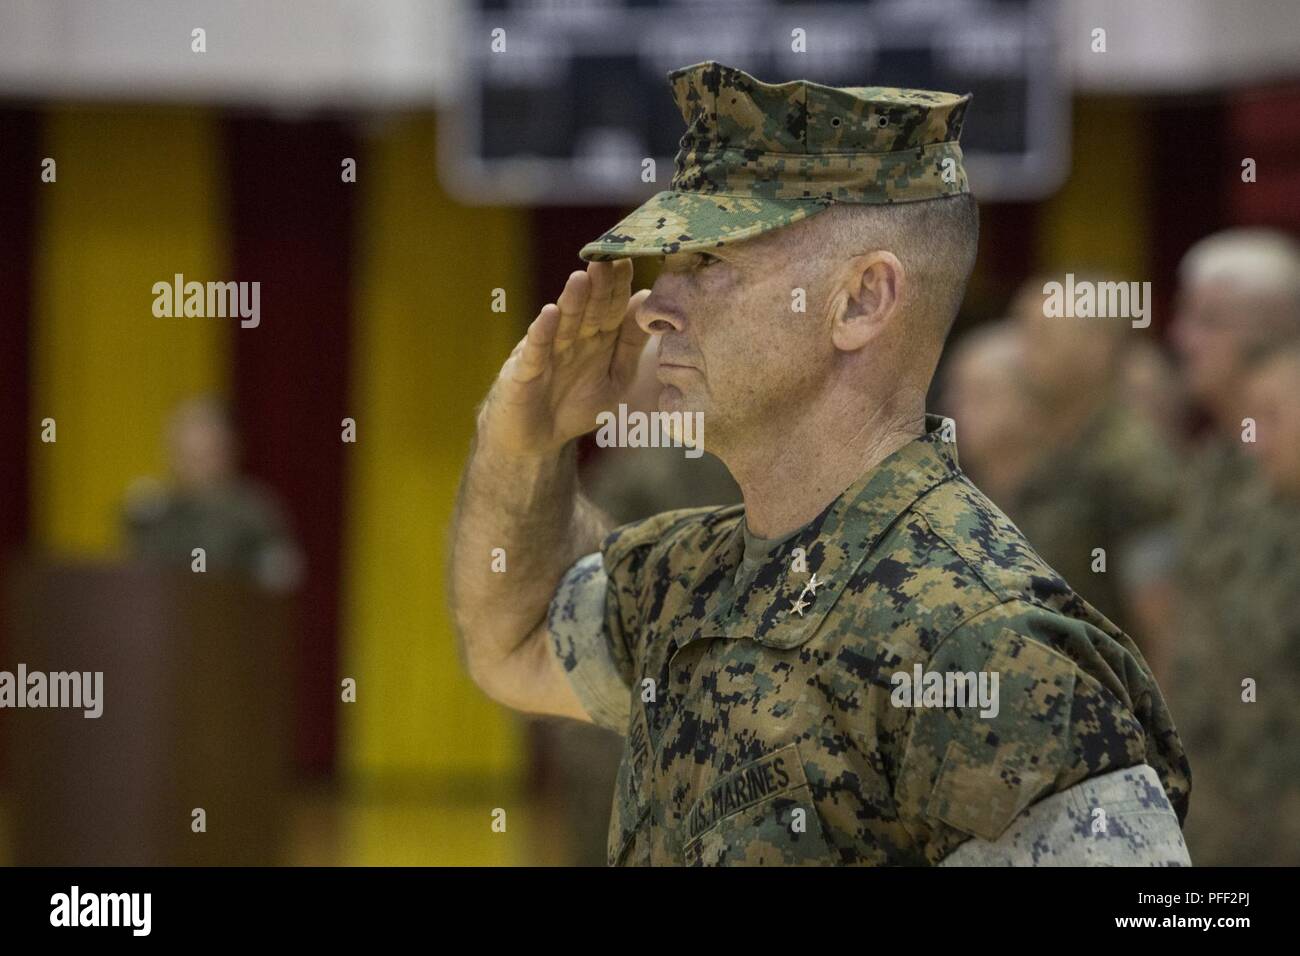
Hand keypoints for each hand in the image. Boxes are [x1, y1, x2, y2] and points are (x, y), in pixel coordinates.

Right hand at [480, 259, 650, 458]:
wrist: (537, 440)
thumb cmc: (575, 406)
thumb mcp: (615, 378)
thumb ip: (630, 344)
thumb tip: (646, 300)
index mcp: (598, 339)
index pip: (612, 308)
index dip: (619, 287)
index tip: (629, 262)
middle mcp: (573, 339)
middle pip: (589, 310)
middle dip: (598, 287)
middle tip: (607, 261)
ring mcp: (547, 353)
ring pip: (563, 324)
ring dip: (572, 302)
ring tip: (581, 279)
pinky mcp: (524, 371)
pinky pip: (535, 351)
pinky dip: (541, 333)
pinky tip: (549, 315)